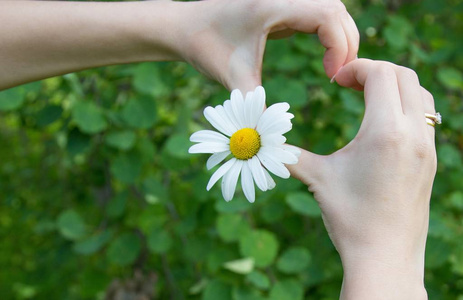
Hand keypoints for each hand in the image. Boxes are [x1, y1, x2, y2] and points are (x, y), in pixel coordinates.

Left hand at [180, 0, 358, 91]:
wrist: (186, 28)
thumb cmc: (204, 47)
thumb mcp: (232, 77)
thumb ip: (255, 106)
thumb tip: (274, 140)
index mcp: (273, 5)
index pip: (328, 15)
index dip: (339, 46)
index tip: (332, 77)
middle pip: (336, 11)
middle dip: (346, 45)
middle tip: (338, 78)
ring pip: (331, 11)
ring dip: (340, 40)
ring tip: (334, 71)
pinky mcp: (283, 8)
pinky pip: (319, 16)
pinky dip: (330, 37)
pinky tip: (326, 61)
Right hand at [289, 59, 435, 298]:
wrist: (385, 257)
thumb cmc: (350, 218)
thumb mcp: (318, 179)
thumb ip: (289, 154)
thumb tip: (263, 142)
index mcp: (385, 132)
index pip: (380, 74)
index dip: (355, 68)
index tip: (335, 81)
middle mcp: (413, 134)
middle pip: (405, 76)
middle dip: (374, 71)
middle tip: (349, 84)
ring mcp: (426, 148)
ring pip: (420, 95)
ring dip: (394, 86)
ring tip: (366, 97)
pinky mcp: (429, 160)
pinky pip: (425, 117)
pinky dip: (406, 106)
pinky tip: (382, 124)